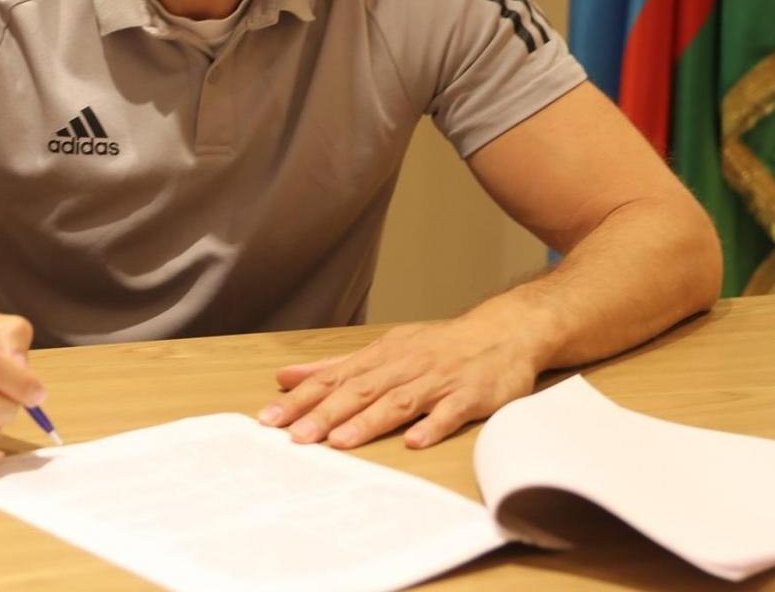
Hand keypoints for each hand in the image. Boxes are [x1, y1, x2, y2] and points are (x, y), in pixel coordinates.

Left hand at [256, 320, 543, 450]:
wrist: (504, 332)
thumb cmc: (438, 347)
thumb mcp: (385, 349)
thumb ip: (336, 367)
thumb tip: (287, 377)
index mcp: (382, 356)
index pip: (334, 378)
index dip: (302, 399)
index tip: (270, 419)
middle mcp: (405, 366)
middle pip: (360, 391)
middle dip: (325, 413)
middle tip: (295, 436)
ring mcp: (438, 381)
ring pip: (399, 402)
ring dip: (368, 421)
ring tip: (340, 441)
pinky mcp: (470, 396)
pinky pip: (449, 412)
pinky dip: (432, 426)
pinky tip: (414, 441)